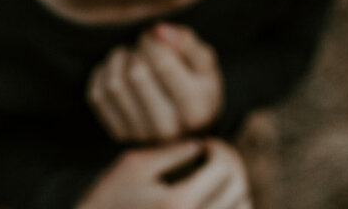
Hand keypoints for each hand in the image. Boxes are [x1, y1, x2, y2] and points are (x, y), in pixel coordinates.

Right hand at [77, 139, 250, 208]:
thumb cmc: (109, 198)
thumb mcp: (133, 165)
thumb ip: (170, 151)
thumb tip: (201, 144)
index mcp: (179, 203)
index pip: (224, 167)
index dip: (220, 149)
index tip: (207, 144)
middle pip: (238, 190)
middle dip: (231, 167)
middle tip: (214, 157)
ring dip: (235, 190)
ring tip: (215, 179)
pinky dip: (232, 208)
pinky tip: (212, 198)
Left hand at [88, 23, 222, 142]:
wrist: (185, 124)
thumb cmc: (196, 84)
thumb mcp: (204, 62)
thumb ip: (186, 42)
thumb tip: (158, 30)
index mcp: (196, 109)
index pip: (162, 63)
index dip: (152, 41)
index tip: (154, 36)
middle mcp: (169, 130)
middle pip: (136, 74)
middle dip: (136, 51)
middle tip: (142, 47)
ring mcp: (142, 135)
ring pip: (113, 85)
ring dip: (117, 60)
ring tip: (130, 56)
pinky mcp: (119, 134)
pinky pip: (97, 95)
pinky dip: (103, 75)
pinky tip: (118, 70)